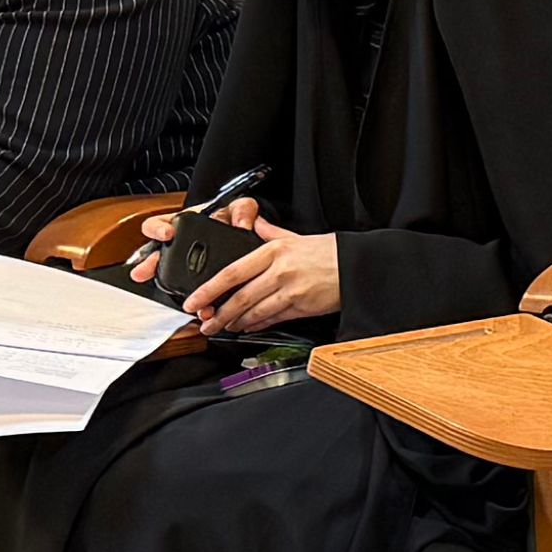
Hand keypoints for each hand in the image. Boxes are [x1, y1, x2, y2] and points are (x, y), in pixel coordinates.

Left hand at [178, 205, 346, 335]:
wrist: (357, 267)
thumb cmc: (328, 252)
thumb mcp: (295, 237)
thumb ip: (270, 233)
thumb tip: (253, 223)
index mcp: (274, 251)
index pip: (232, 272)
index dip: (209, 289)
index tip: (194, 300)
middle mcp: (280, 271)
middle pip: (239, 297)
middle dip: (218, 314)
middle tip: (204, 323)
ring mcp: (290, 291)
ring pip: (253, 312)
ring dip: (235, 323)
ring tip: (222, 328)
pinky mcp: (301, 307)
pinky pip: (271, 319)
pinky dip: (256, 325)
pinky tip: (246, 327)